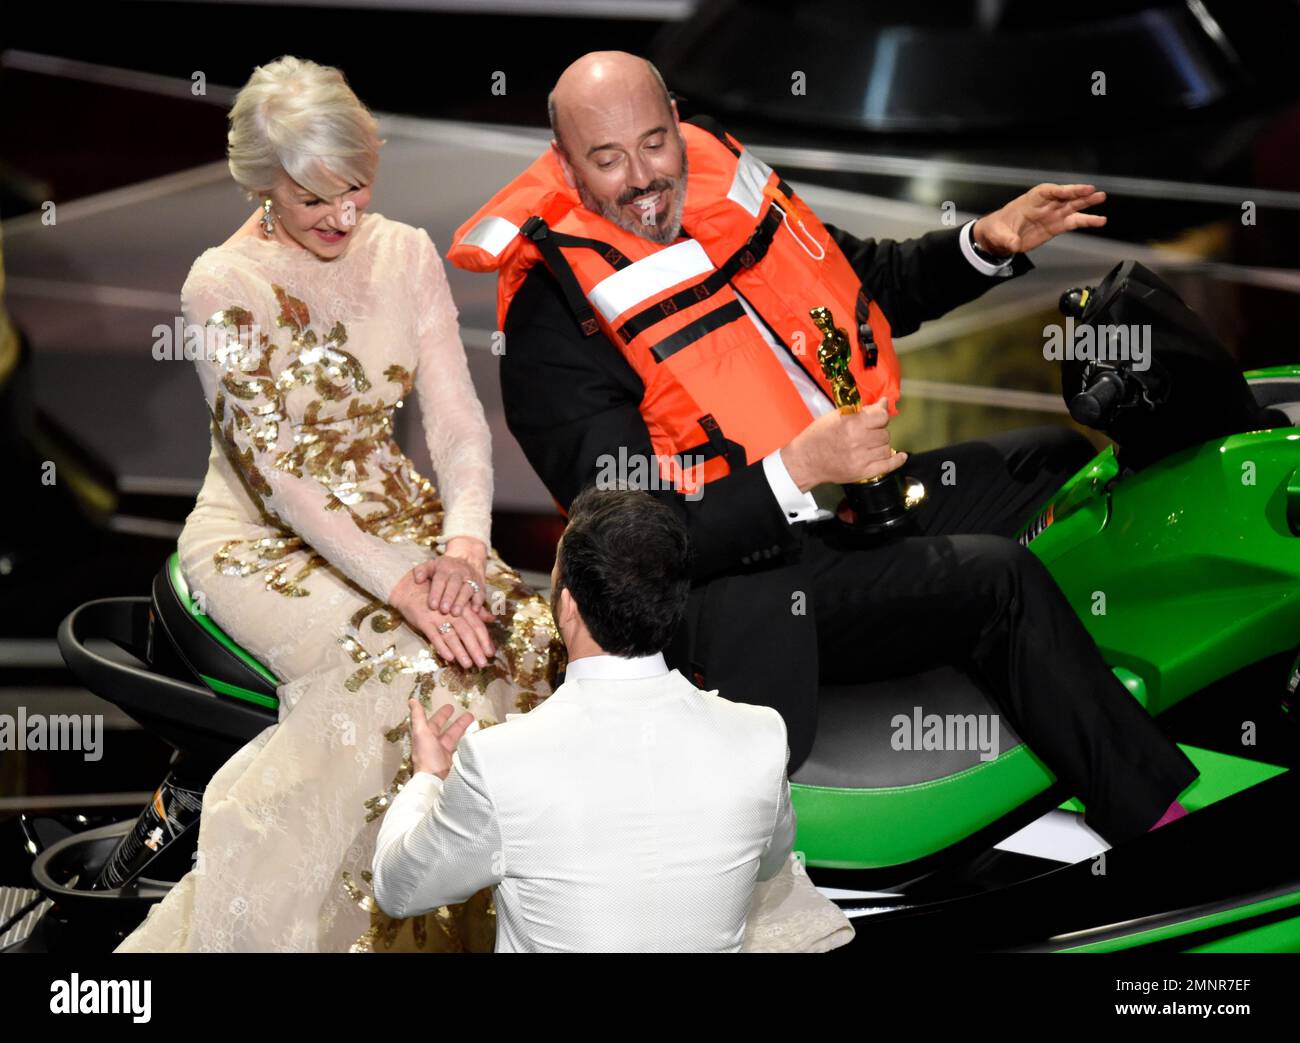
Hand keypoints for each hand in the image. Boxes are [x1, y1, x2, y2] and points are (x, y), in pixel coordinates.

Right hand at [388, 568, 496, 668]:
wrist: (411, 589)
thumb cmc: (438, 597)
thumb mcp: (457, 602)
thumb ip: (475, 611)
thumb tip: (493, 618)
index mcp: (462, 608)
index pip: (477, 625)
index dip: (485, 639)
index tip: (491, 653)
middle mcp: (452, 613)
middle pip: (467, 632)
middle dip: (475, 649)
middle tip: (483, 664)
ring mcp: (437, 618)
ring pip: (451, 636)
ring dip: (460, 651)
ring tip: (468, 665)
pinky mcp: (424, 622)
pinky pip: (434, 636)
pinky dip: (442, 647)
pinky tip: (449, 658)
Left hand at [409, 699, 474, 779]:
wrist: (436, 781)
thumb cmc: (426, 758)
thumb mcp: (421, 733)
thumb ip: (418, 717)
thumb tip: (412, 701)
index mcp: (427, 739)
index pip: (435, 723)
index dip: (442, 714)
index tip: (450, 707)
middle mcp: (436, 747)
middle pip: (449, 732)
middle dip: (459, 723)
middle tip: (469, 715)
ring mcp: (446, 756)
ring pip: (458, 741)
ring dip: (465, 733)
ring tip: (477, 727)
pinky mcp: (456, 764)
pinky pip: (464, 751)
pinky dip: (469, 746)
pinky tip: (476, 742)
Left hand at [415, 537, 488, 616]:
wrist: (467, 558)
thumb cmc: (445, 567)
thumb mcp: (431, 565)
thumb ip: (421, 571)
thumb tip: (417, 579)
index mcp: (445, 568)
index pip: (440, 580)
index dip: (436, 593)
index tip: (432, 605)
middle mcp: (459, 573)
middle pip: (454, 585)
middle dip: (449, 598)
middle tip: (444, 611)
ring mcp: (471, 579)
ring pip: (467, 590)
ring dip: (462, 602)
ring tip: (456, 613)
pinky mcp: (480, 586)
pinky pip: (481, 594)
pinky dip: (479, 602)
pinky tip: (475, 611)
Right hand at [782, 397, 906, 490]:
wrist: (806, 460)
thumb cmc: (819, 436)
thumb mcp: (838, 416)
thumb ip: (864, 410)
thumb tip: (884, 402)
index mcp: (851, 423)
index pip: (881, 416)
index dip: (880, 417)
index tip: (875, 419)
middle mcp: (858, 441)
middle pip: (885, 433)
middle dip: (878, 432)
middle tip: (867, 434)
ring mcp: (861, 458)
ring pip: (887, 448)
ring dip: (881, 446)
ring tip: (869, 445)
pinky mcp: (862, 472)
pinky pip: (888, 465)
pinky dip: (897, 460)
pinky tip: (900, 456)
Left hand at [972, 183, 1106, 256]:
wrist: (1000, 238)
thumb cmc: (999, 229)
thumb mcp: (999, 234)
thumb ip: (1008, 239)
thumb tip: (1013, 244)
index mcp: (1033, 199)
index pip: (1051, 191)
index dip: (1065, 190)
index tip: (1077, 190)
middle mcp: (1047, 204)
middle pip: (1065, 196)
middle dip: (1079, 193)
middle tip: (1094, 192)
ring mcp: (1053, 214)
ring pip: (1073, 207)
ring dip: (1087, 203)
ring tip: (1101, 199)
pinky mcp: (1057, 226)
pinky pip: (1074, 222)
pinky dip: (1086, 221)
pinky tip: (1099, 221)